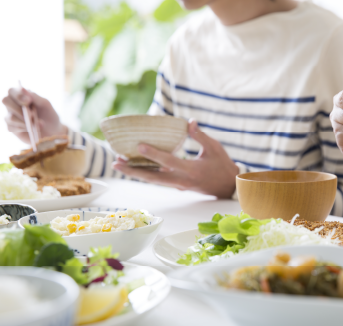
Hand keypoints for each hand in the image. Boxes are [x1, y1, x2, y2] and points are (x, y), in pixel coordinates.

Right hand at [2, 87, 67, 143]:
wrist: (52, 131)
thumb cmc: (48, 115)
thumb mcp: (46, 105)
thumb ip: (36, 97)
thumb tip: (23, 89)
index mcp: (20, 96)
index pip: (12, 91)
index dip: (18, 95)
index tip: (29, 101)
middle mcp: (12, 105)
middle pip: (5, 101)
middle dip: (18, 108)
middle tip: (31, 115)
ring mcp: (11, 117)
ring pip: (10, 117)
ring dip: (25, 122)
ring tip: (40, 124)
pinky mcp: (12, 128)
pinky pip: (13, 128)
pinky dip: (25, 129)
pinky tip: (33, 130)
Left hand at [112, 119, 239, 197]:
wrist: (227, 186)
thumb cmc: (222, 165)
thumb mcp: (214, 148)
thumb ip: (200, 135)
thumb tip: (189, 121)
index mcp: (191, 170)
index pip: (169, 161)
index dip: (154, 154)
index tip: (139, 146)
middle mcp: (181, 180)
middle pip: (153, 177)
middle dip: (133, 171)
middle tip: (116, 163)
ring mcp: (178, 185)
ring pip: (153, 180)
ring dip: (135, 173)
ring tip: (119, 165)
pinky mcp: (177, 185)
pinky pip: (158, 180)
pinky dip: (145, 174)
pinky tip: (134, 167)